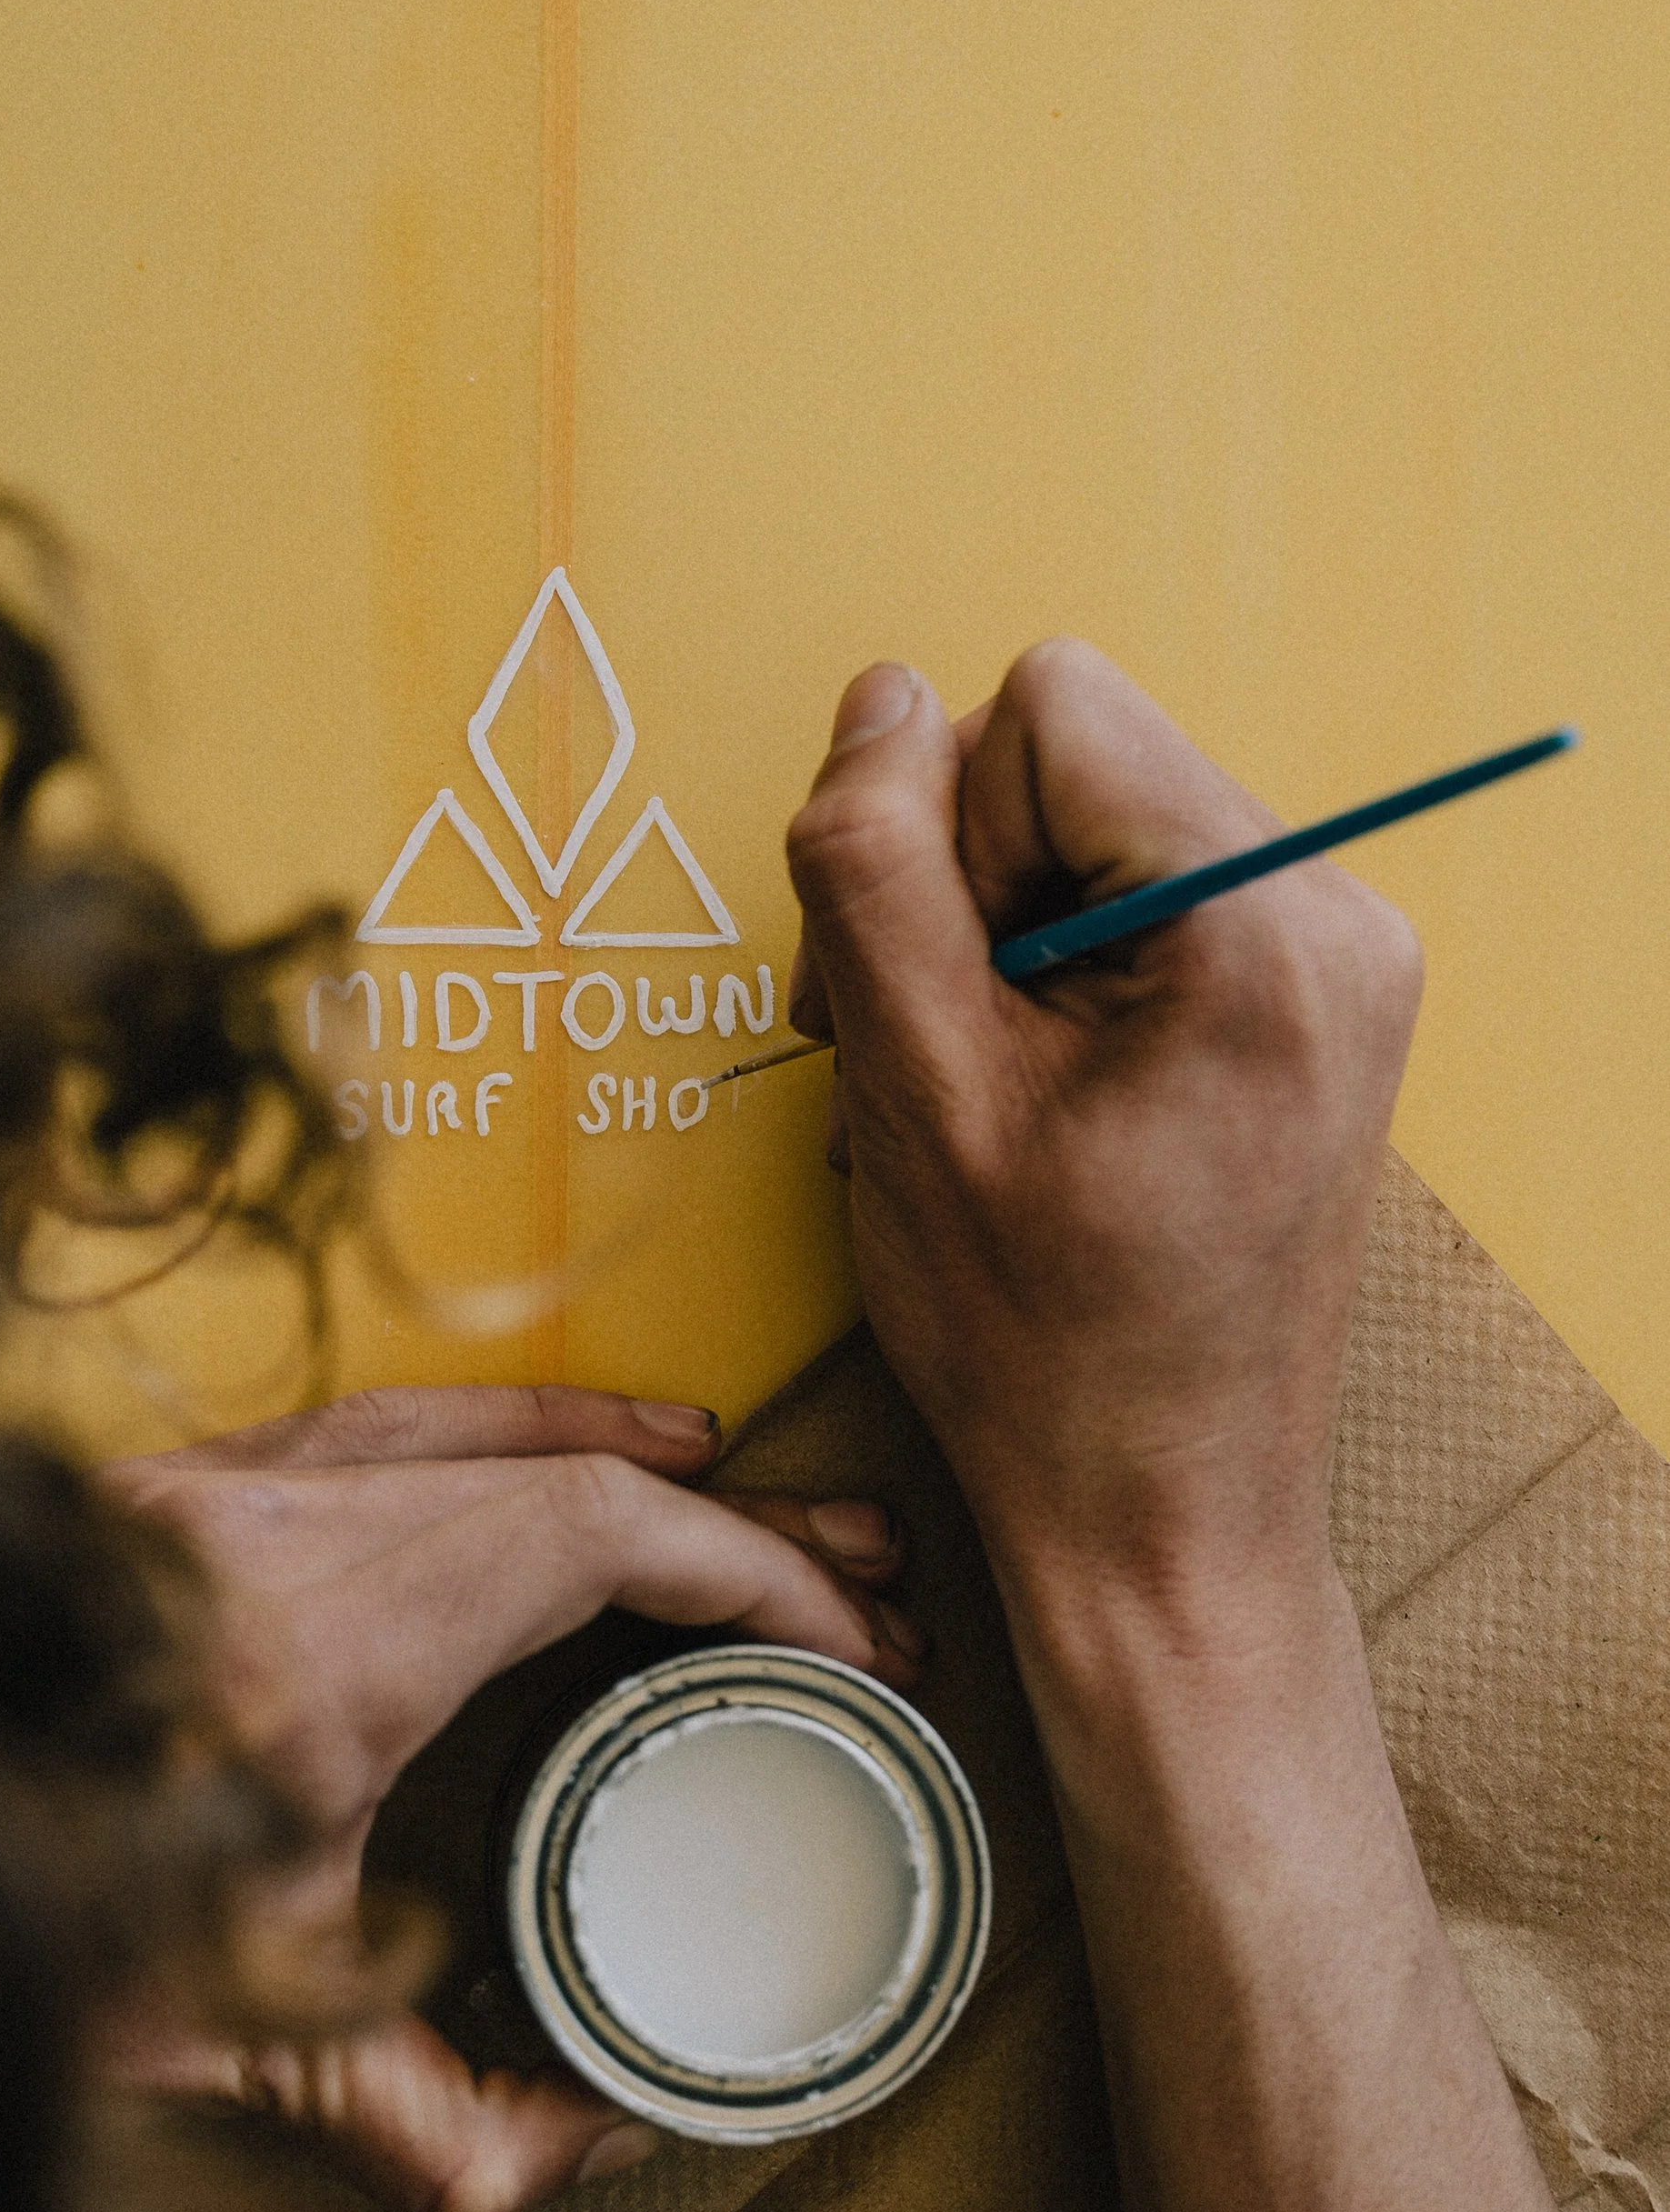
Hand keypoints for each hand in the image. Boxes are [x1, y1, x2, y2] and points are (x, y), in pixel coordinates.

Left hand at [99, 1386, 918, 2211]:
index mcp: (313, 1644)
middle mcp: (261, 1530)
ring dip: (636, 1461)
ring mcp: (204, 1492)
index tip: (848, 1646)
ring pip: (478, 1425)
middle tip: (864, 1596)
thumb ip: (438, 2128)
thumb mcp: (246, 2056)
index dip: (751, 1576)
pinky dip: (507, 1424)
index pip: (589, 1538)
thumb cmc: (11, 1952)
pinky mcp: (169, 1491)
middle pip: (561, 1478)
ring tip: (767, 1498)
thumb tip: (603, 2144)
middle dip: (736, 1533)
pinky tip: (599, 1437)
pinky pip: (381, 1416)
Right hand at [785, 643, 1421, 1628]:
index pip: (1049, 710)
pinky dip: (1045, 987)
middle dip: (959, 894)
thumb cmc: (1044, 1346)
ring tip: (961, 1097)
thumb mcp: (918, 1092)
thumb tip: (879, 702)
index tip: (930, 997)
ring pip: (1089, 836)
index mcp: (1264, 930)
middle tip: (919, 1059)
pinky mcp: (1301, 1009)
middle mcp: (1333, 922)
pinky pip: (1135, 910)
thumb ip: (878, 872)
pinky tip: (1014, 1101)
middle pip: (1074, 764)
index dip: (941, 837)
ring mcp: (1330, 967)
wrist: (1157, 1509)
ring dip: (985, 951)